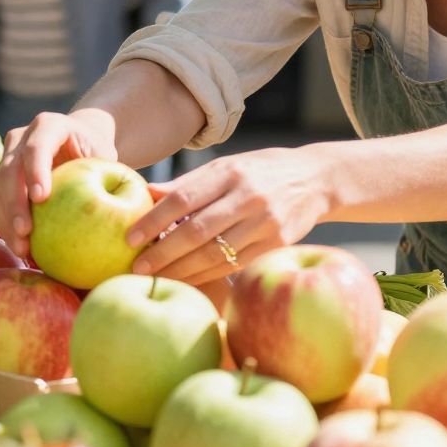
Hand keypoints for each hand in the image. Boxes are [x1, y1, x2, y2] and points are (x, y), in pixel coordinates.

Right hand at [0, 110, 119, 256]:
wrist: (77, 142)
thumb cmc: (96, 151)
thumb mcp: (106, 155)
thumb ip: (108, 173)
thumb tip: (123, 204)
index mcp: (50, 126)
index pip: (36, 147)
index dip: (35, 171)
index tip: (41, 198)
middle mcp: (21, 138)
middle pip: (10, 170)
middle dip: (15, 204)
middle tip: (26, 233)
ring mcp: (7, 157)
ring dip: (6, 220)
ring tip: (22, 249)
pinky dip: (4, 225)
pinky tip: (18, 246)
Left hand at [127, 148, 330, 286]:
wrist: (316, 179)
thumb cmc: (261, 171)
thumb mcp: (227, 166)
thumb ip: (190, 182)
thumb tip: (146, 193)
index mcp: (230, 172)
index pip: (183, 198)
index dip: (153, 219)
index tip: (129, 237)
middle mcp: (248, 196)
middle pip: (196, 230)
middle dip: (162, 252)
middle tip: (136, 268)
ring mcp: (265, 222)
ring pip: (214, 253)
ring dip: (181, 269)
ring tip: (156, 278)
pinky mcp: (277, 243)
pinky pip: (234, 265)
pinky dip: (207, 275)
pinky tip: (187, 279)